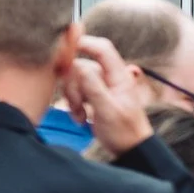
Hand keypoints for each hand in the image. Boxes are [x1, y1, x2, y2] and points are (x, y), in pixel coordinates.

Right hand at [61, 35, 154, 157]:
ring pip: (76, 80)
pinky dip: (74, 104)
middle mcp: (109, 77)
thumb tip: (78, 65)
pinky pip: (76, 91)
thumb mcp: (108, 111)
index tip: (63, 49)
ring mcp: (101, 86)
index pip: (102, 48)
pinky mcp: (93, 96)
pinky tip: (80, 118)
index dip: (83, 43)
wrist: (130, 149)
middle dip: (74, 85)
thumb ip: (94, 88)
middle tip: (78, 107)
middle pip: (81, 66)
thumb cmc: (124, 132)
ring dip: (73, 98)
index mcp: (118, 76)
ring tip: (80, 116)